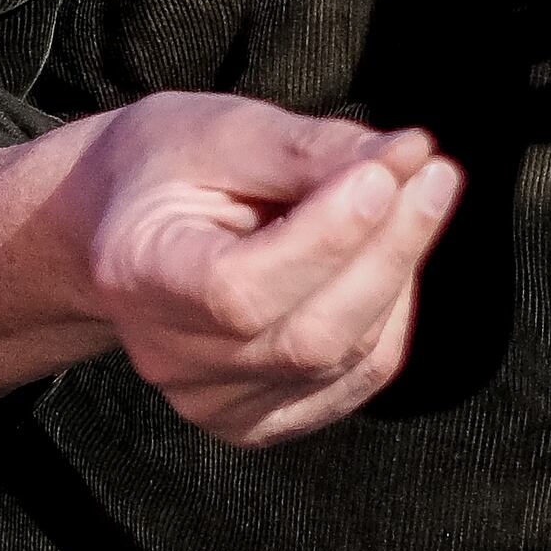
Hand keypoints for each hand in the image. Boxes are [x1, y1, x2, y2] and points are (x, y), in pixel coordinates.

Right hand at [0, 93, 463, 446]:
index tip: (384, 170)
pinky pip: (356, 379)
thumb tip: (407, 156)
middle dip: (389, 249)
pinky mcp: (258, 420)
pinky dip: (390, 314)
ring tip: (414, 196)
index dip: (326, 238)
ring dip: (398, 272)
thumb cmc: (164, 169)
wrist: (117, 231)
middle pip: (307, 335)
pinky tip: (389, 253)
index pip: (242, 290)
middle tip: (432, 172)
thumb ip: (308, 147)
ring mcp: (213, 402)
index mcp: (138, 277)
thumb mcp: (218, 130)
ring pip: (345, 357)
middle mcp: (169, 359)